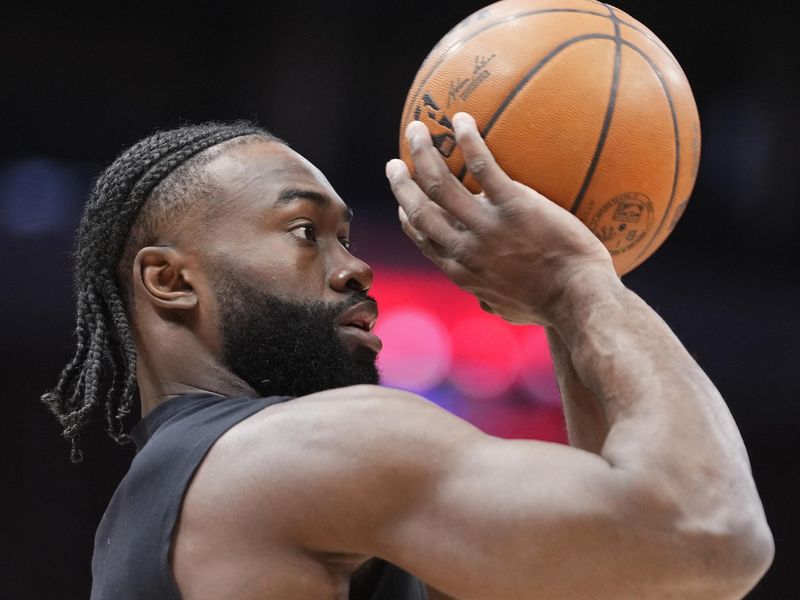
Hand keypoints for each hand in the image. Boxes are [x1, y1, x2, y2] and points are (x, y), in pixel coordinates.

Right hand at [386, 113, 616, 324]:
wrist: (577, 300)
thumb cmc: (551, 306)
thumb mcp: (509, 309)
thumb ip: (491, 299)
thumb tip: (489, 301)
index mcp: (460, 271)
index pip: (424, 239)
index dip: (408, 217)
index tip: (403, 204)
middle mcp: (464, 248)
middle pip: (420, 210)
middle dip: (402, 184)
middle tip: (395, 163)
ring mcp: (486, 226)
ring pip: (439, 184)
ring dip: (423, 153)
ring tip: (418, 129)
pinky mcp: (513, 205)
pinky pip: (483, 166)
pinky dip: (468, 140)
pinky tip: (463, 119)